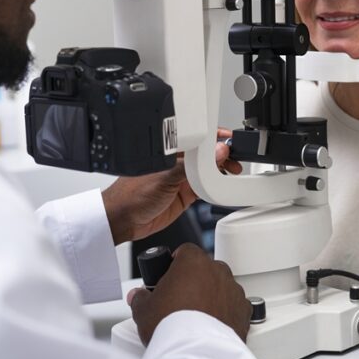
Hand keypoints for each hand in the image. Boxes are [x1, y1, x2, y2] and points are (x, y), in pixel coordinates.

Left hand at [102, 129, 241, 243]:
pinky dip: (215, 187)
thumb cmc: (131, 195)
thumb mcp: (164, 177)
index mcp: (169, 152)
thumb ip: (190, 167)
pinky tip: (221, 186)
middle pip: (205, 155)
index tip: (229, 139)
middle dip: (222, 155)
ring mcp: (181, 180)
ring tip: (232, 171)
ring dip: (220, 171)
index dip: (214, 138)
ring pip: (207, 171)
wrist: (123, 221)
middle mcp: (176, 164)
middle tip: (235, 158)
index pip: (196, 139)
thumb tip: (213, 154)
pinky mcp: (184, 195)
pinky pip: (204, 188)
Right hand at [128, 243, 250, 343]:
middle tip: (180, 299)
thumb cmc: (172, 326)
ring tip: (196, 316)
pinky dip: (225, 312)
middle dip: (194, 280)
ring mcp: (233, 290)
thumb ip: (140, 297)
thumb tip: (138, 296)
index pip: (185, 251)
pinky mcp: (244, 311)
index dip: (175, 263)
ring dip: (211, 296)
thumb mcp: (144, 309)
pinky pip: (234, 306)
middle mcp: (217, 271)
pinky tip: (211, 325)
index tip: (170, 277)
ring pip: (221, 286)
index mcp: (193, 262)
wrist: (195, 353)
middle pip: (205, 268)